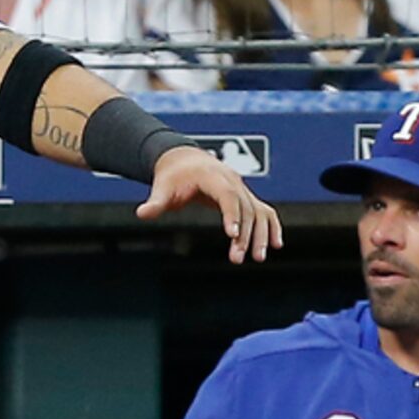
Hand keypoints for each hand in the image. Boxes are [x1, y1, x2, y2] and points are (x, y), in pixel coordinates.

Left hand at [135, 145, 282, 263]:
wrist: (183, 160)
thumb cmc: (172, 176)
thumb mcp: (161, 188)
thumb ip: (155, 202)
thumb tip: (141, 213)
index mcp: (213, 176)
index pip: (228, 195)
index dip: (232, 215)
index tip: (233, 235)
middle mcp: (232, 181)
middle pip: (245, 207)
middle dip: (244, 234)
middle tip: (237, 258)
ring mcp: (241, 188)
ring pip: (258, 211)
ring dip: (261, 234)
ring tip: (257, 258)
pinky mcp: (244, 197)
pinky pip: (263, 211)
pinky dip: (272, 226)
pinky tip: (276, 244)